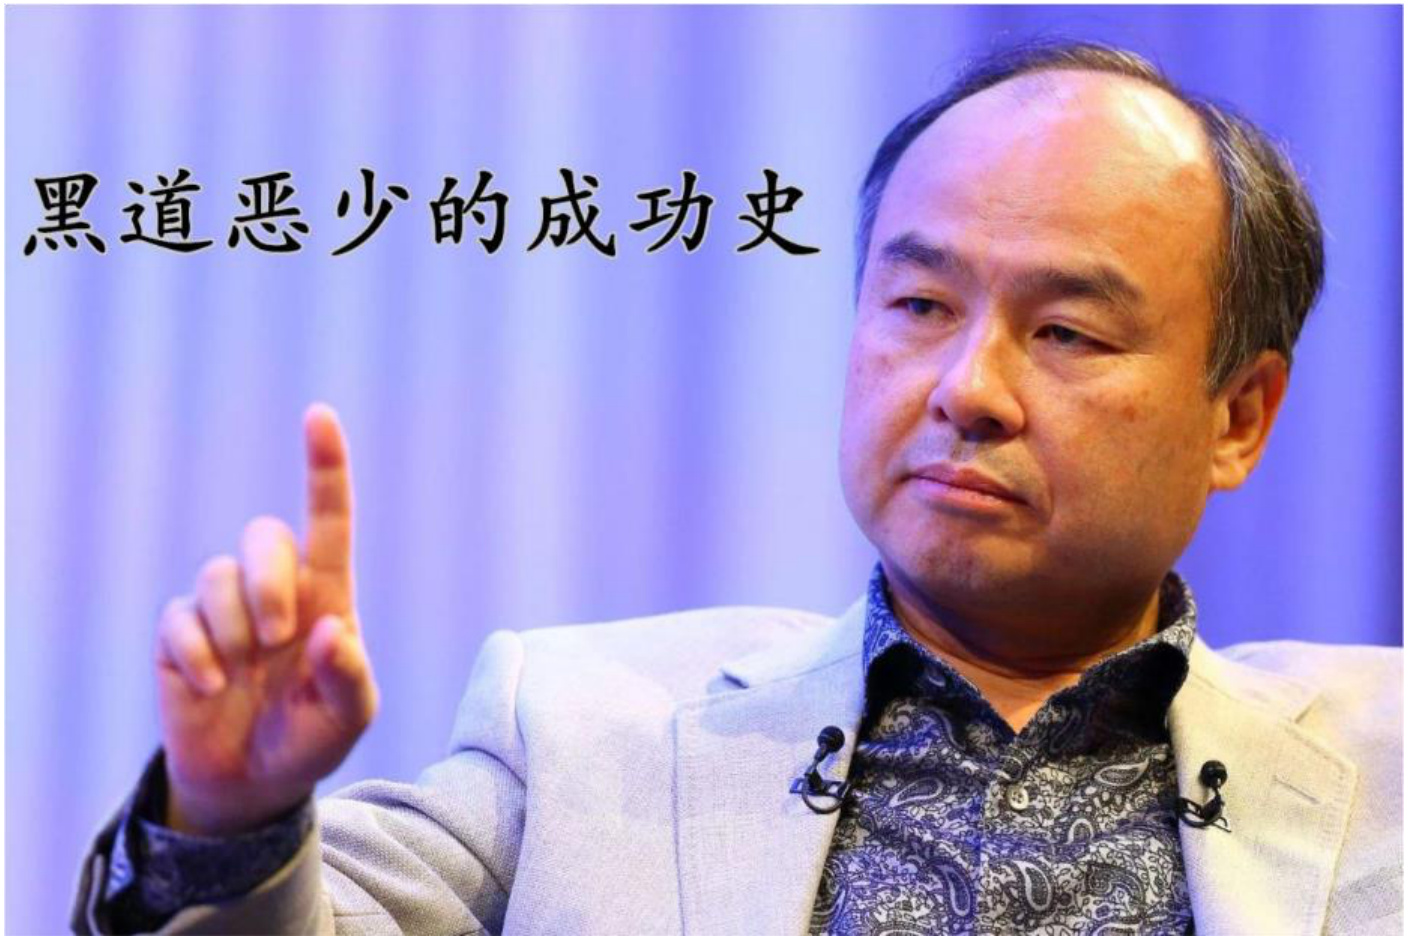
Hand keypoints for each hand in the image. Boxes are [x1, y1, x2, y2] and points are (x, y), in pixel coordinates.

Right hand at [154, 403, 378, 836]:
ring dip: (232, 628)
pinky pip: (178, 618)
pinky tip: (211, 688)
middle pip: (263, 537)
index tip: (319, 416)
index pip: (329, 521)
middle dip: (267, 580)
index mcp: (326, 597)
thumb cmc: (311, 738)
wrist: (252, 783)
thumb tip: (331, 630)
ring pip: (216, 575)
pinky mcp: (179, 635)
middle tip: (279, 637)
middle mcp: (275, 591)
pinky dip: (195, 656)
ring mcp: (224, 611)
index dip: (324, 468)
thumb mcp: (350, 717)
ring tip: (242, 675)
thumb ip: (350, 676)